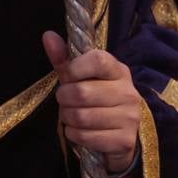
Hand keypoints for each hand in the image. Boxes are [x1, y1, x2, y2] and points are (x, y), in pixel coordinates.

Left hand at [43, 32, 140, 173]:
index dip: (74, 68)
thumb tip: (48, 36)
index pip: (97, 61)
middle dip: (63, 98)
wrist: (120, 132)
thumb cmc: (96, 97)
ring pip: (81, 117)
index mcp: (118, 71)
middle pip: (82, 93)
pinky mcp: (124, 140)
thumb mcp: (81, 75)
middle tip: (64, 99)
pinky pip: (85, 137)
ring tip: (71, 114)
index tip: (66, 75)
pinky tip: (79, 130)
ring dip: (67, 117)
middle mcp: (128, 93)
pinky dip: (74, 134)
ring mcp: (129, 118)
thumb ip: (64, 58)